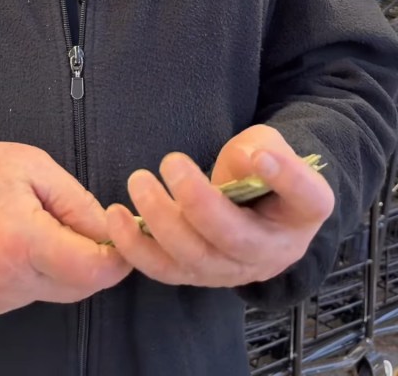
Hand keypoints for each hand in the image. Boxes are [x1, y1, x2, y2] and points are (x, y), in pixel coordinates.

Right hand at [0, 140, 131, 313]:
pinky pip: (33, 293)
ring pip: (58, 292)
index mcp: (22, 239)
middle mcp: (9, 279)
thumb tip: (111, 231)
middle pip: (80, 287)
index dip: (117, 258)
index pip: (91, 271)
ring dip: (66, 265)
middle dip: (94, 259)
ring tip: (43, 224)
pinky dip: (41, 272)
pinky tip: (22, 242)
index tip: (124, 238)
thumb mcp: (34, 166)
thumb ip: (77, 202)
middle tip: (87, 224)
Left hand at [106, 125, 334, 286]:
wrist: (256, 204)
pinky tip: (117, 218)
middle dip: (197, 203)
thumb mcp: (271, 146)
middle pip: (233, 238)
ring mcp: (232, 271)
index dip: (286, 177)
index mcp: (304, 212)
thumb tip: (249, 162)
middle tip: (170, 163)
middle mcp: (273, 252)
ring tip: (138, 183)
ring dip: (159, 223)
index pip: (305, 198)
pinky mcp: (198, 275)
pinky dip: (137, 247)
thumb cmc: (265, 167)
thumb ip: (264, 150)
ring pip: (194, 259)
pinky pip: (166, 270)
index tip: (261, 156)